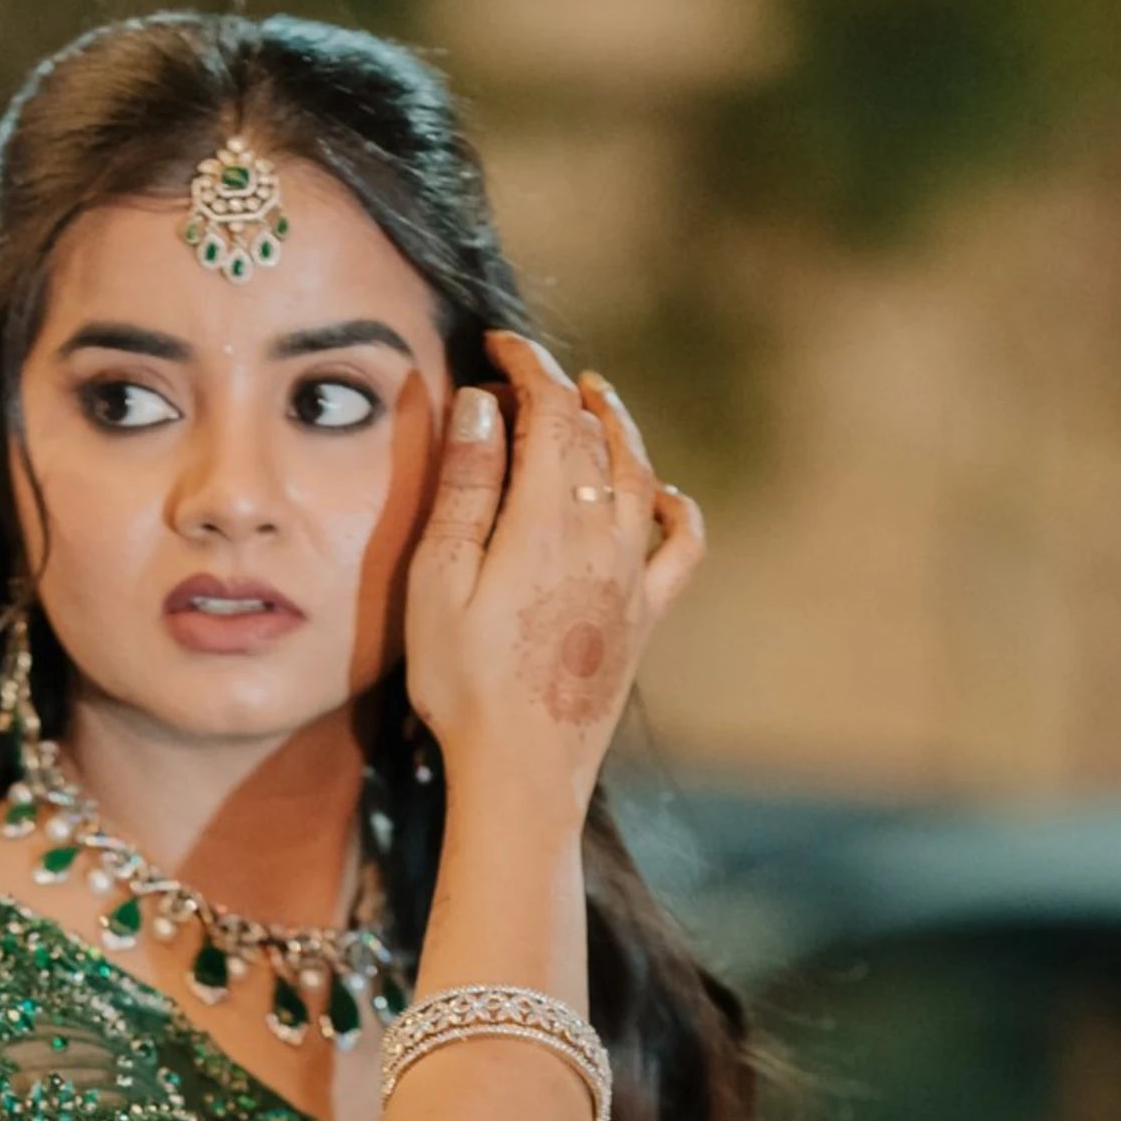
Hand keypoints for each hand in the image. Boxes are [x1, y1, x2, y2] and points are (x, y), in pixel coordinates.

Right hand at [401, 329, 704, 806]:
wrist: (523, 775)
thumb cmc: (464, 684)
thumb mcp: (439, 581)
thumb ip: (465, 488)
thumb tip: (481, 405)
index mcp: (549, 518)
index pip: (551, 410)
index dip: (528, 365)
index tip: (499, 345)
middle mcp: (605, 537)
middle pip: (595, 436)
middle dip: (562, 392)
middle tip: (526, 376)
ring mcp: (632, 577)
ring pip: (640, 475)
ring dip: (618, 429)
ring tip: (598, 400)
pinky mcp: (644, 617)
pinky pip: (681, 547)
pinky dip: (676, 507)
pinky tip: (665, 495)